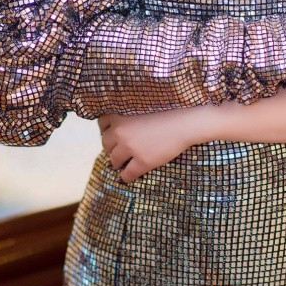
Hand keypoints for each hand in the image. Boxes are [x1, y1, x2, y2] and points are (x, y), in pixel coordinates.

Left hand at [98, 105, 212, 182]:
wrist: (184, 124)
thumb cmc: (166, 113)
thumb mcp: (141, 109)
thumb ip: (127, 117)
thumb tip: (117, 129)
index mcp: (120, 118)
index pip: (102, 125)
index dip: (107, 130)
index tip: (112, 134)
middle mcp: (121, 133)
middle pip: (106, 144)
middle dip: (111, 147)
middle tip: (119, 149)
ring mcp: (131, 149)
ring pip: (114, 160)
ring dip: (117, 162)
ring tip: (123, 163)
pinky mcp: (142, 162)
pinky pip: (127, 174)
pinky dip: (125, 177)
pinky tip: (127, 176)